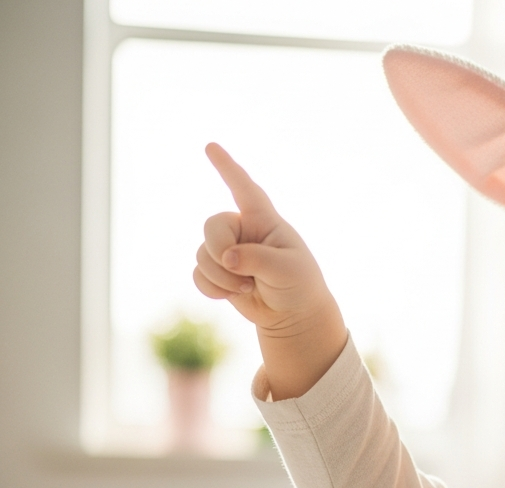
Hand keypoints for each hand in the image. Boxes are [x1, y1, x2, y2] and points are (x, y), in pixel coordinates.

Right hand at [194, 143, 345, 398]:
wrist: (294, 315)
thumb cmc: (299, 285)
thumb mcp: (287, 270)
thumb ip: (257, 259)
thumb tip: (226, 258)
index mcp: (264, 221)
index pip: (244, 189)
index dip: (228, 167)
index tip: (210, 146)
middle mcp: (243, 230)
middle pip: (212, 226)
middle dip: (220, 252)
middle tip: (242, 275)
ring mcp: (228, 250)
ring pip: (202, 254)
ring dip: (220, 277)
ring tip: (246, 287)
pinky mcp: (218, 272)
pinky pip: (198, 274)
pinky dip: (211, 288)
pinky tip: (230, 295)